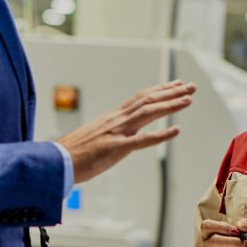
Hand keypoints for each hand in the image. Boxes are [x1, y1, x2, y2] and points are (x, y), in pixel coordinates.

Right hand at [59, 81, 195, 182]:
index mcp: (112, 117)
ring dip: (170, 105)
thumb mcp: (96, 137)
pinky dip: (161, 135)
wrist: (56, 162)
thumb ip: (111, 132)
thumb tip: (122, 133)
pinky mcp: (115, 149)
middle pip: (148, 100)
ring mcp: (117, 132)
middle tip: (190, 87)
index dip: (160, 90)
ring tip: (188, 100)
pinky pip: (142, 140)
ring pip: (148, 113)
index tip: (175, 85)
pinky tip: (176, 130)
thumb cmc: (73, 154)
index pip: (140, 98)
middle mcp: (117, 120)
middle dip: (171, 92)